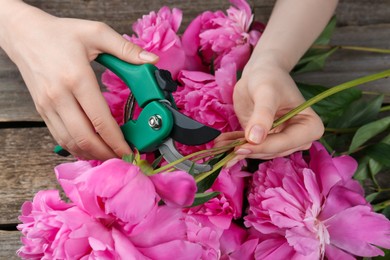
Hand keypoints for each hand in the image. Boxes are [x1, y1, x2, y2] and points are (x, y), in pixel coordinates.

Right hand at [1, 3, 157, 159]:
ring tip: (109, 156)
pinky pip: (59, 137)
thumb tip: (151, 61)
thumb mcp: (96, 32)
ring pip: (70, 142)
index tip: (129, 150)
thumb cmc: (60, 33)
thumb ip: (126, 49)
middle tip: (123, 158)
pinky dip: (76, 147)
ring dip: (91, 154)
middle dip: (106, 153)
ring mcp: (48, 105)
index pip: (100, 119)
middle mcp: (59, 96)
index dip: (116, 140)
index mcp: (76, 78)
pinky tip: (90, 148)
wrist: (25, 34)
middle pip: (84, 137)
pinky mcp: (42, 110)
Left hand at [215, 61, 323, 162]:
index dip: (263, 146)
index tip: (242, 146)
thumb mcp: (266, 92)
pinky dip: (234, 146)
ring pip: (259, 152)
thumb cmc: (268, 77)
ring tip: (218, 146)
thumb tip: (255, 139)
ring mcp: (281, 140)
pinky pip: (251, 147)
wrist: (259, 73)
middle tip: (225, 149)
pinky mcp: (265, 140)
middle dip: (249, 150)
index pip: (285, 143)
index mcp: (310, 126)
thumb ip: (262, 115)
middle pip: (272, 151)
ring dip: (238, 150)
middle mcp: (298, 138)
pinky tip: (221, 144)